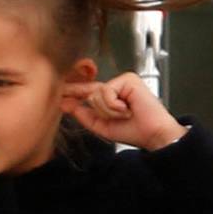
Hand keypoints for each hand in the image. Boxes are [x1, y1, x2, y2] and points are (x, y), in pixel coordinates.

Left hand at [61, 71, 186, 151]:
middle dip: (102, 111)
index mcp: (109, 97)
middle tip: (122, 116)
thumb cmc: (134, 131)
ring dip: (110, 111)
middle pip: (90, 95)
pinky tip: (128, 108)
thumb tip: (66, 104)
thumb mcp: (101, 126)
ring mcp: (122, 81)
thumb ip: (83, 115)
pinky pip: (106, 92)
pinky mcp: (128, 79)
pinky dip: (115, 106)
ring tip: (126, 113)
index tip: (59, 92)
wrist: (153, 134)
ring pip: (97, 95)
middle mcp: (115, 87)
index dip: (73, 92)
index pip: (86, 92)